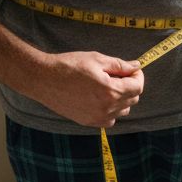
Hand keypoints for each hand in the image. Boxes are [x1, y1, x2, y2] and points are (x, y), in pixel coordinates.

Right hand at [28, 51, 144, 127]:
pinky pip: (110, 119)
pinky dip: (111, 110)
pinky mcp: (88, 122)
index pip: (138, 87)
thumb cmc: (69, 66)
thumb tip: (136, 66)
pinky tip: (99, 98)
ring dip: (121, 98)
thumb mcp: (97, 59)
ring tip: (106, 86)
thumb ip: (120, 65)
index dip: (138, 76)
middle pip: (133, 99)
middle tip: (117, 74)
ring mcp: (97, 117)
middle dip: (130, 85)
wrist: (44, 79)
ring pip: (123, 110)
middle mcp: (107, 108)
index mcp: (110, 91)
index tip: (132, 69)